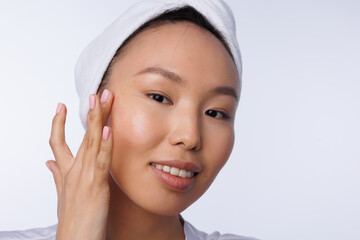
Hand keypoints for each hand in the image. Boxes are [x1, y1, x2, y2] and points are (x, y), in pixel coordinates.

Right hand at [46, 90, 113, 239]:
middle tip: (96, 93)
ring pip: (91, 143)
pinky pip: (101, 161)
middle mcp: (74, 171)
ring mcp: (84, 177)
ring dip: (97, 120)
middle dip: (90, 113)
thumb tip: (48, 162)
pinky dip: (104, 145)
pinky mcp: (95, 186)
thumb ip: (57, 176)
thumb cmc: (73, 220)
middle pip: (82, 136)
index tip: (60, 106)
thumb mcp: (63, 195)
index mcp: (66, 172)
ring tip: (102, 100)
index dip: (58, 123)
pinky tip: (108, 130)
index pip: (57, 142)